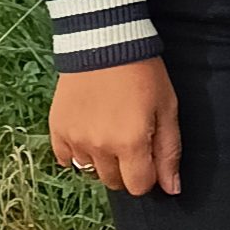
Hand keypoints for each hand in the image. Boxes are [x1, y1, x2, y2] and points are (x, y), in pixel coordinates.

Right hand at [50, 58, 181, 196]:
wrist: (104, 40)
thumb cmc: (143, 72)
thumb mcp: (167, 107)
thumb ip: (169, 151)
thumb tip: (172, 189)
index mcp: (130, 144)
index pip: (138, 187)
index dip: (148, 175)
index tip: (149, 154)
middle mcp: (99, 147)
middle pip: (114, 182)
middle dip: (126, 169)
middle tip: (130, 139)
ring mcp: (75, 139)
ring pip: (90, 172)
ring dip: (102, 160)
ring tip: (108, 131)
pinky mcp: (57, 129)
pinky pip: (66, 159)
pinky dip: (77, 152)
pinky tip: (88, 131)